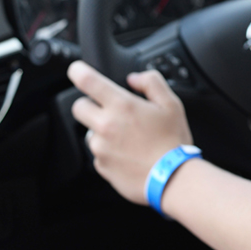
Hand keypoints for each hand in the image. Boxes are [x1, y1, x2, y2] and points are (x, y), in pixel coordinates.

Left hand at [68, 61, 193, 205]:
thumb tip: (135, 78)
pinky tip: (129, 154)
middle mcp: (106, 125)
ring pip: (90, 132)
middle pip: (79, 107)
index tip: (77, 70)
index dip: (78, 71)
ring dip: (103, 131)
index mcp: (122, 106)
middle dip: (91, 105)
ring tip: (129, 139)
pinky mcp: (101, 166)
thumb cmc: (173, 142)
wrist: (173, 178)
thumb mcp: (172, 104)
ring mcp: (100, 147)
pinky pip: (98, 153)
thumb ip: (152, 83)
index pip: (88, 81)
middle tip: (112, 111)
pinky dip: (109, 151)